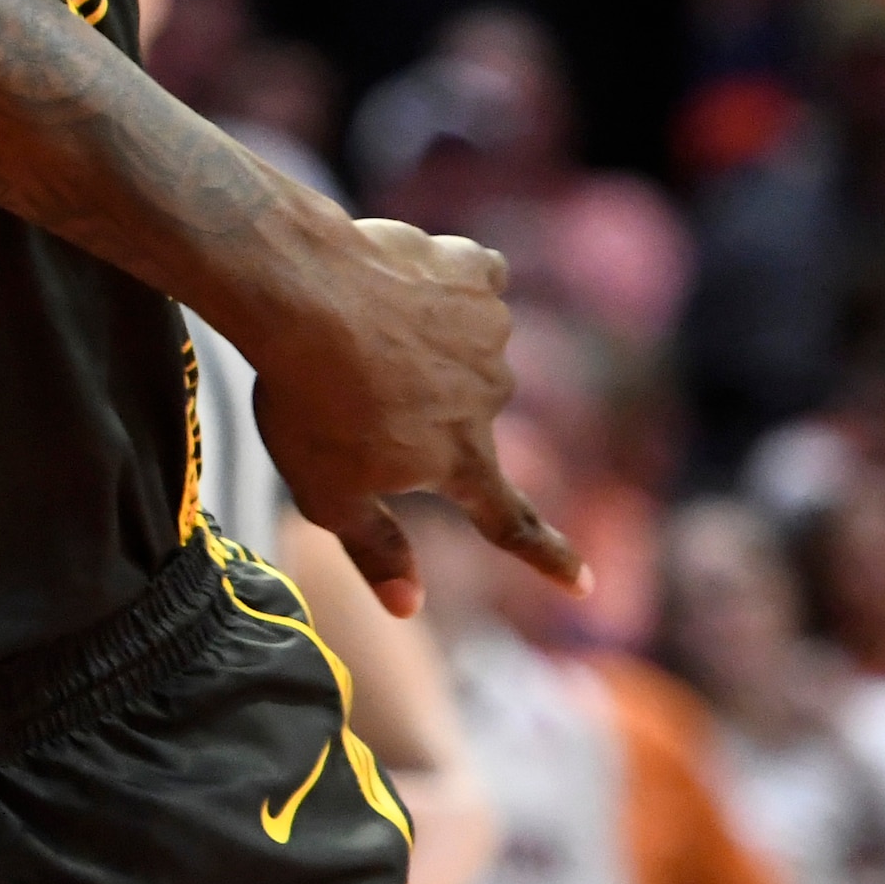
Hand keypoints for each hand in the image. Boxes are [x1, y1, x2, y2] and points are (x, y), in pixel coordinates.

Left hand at [238, 217, 579, 607]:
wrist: (302, 293)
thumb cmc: (305, 400)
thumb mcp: (326, 495)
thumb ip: (374, 549)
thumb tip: (407, 609)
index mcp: (461, 459)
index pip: (509, 522)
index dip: (545, 557)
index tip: (581, 583)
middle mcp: (493, 399)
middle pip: (460, 415)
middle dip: (416, 406)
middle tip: (348, 386)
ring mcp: (491, 334)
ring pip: (460, 348)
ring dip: (420, 344)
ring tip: (356, 329)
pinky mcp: (476, 274)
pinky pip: (469, 282)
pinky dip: (439, 283)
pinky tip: (398, 278)